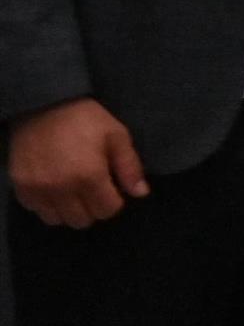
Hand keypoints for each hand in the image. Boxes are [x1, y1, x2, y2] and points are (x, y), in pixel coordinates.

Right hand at [8, 98, 147, 227]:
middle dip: (93, 208)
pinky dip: (47, 205)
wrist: (43, 105)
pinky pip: (37, 210)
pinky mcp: (20, 188)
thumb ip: (129, 167)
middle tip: (93, 189)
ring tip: (73, 191)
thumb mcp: (116, 136)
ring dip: (69, 210)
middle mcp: (62, 190)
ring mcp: (38, 191)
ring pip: (58, 220)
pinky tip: (54, 188)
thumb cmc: (85, 119)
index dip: (114, 201)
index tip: (111, 187)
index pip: (107, 210)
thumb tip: (141, 193)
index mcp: (89, 177)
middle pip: (82, 220)